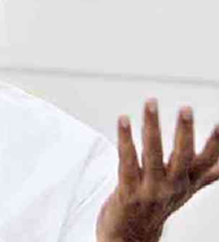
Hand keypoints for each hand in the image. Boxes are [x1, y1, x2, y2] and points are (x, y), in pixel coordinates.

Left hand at [96, 99, 218, 241]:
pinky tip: (123, 120)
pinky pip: (127, 160)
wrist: (130, 237)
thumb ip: (205, 174)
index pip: (206, 162)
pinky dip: (125, 138)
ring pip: (152, 153)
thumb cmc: (157, 206)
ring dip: (152, 126)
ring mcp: (150, 190)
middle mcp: (172, 187)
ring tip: (151, 103)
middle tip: (186, 109)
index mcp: (187, 184)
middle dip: (184, 132)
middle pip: (182, 157)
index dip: (215, 144)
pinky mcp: (128, 190)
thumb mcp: (184, 190)